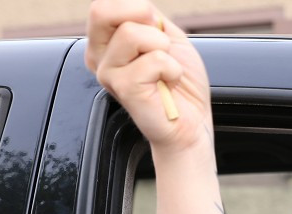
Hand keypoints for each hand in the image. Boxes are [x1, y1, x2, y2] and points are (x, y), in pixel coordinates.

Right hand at [86, 0, 211, 151]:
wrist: (192, 123)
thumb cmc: (181, 85)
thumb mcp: (168, 38)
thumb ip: (149, 18)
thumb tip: (141, 5)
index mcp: (107, 42)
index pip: (105, 5)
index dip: (138, 10)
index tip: (156, 33)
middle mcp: (99, 56)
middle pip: (100, 11)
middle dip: (142, 19)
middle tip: (161, 45)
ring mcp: (107, 72)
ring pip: (131, 33)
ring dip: (163, 48)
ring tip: (166, 69)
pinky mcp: (123, 88)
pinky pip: (153, 60)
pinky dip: (172, 68)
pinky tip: (169, 83)